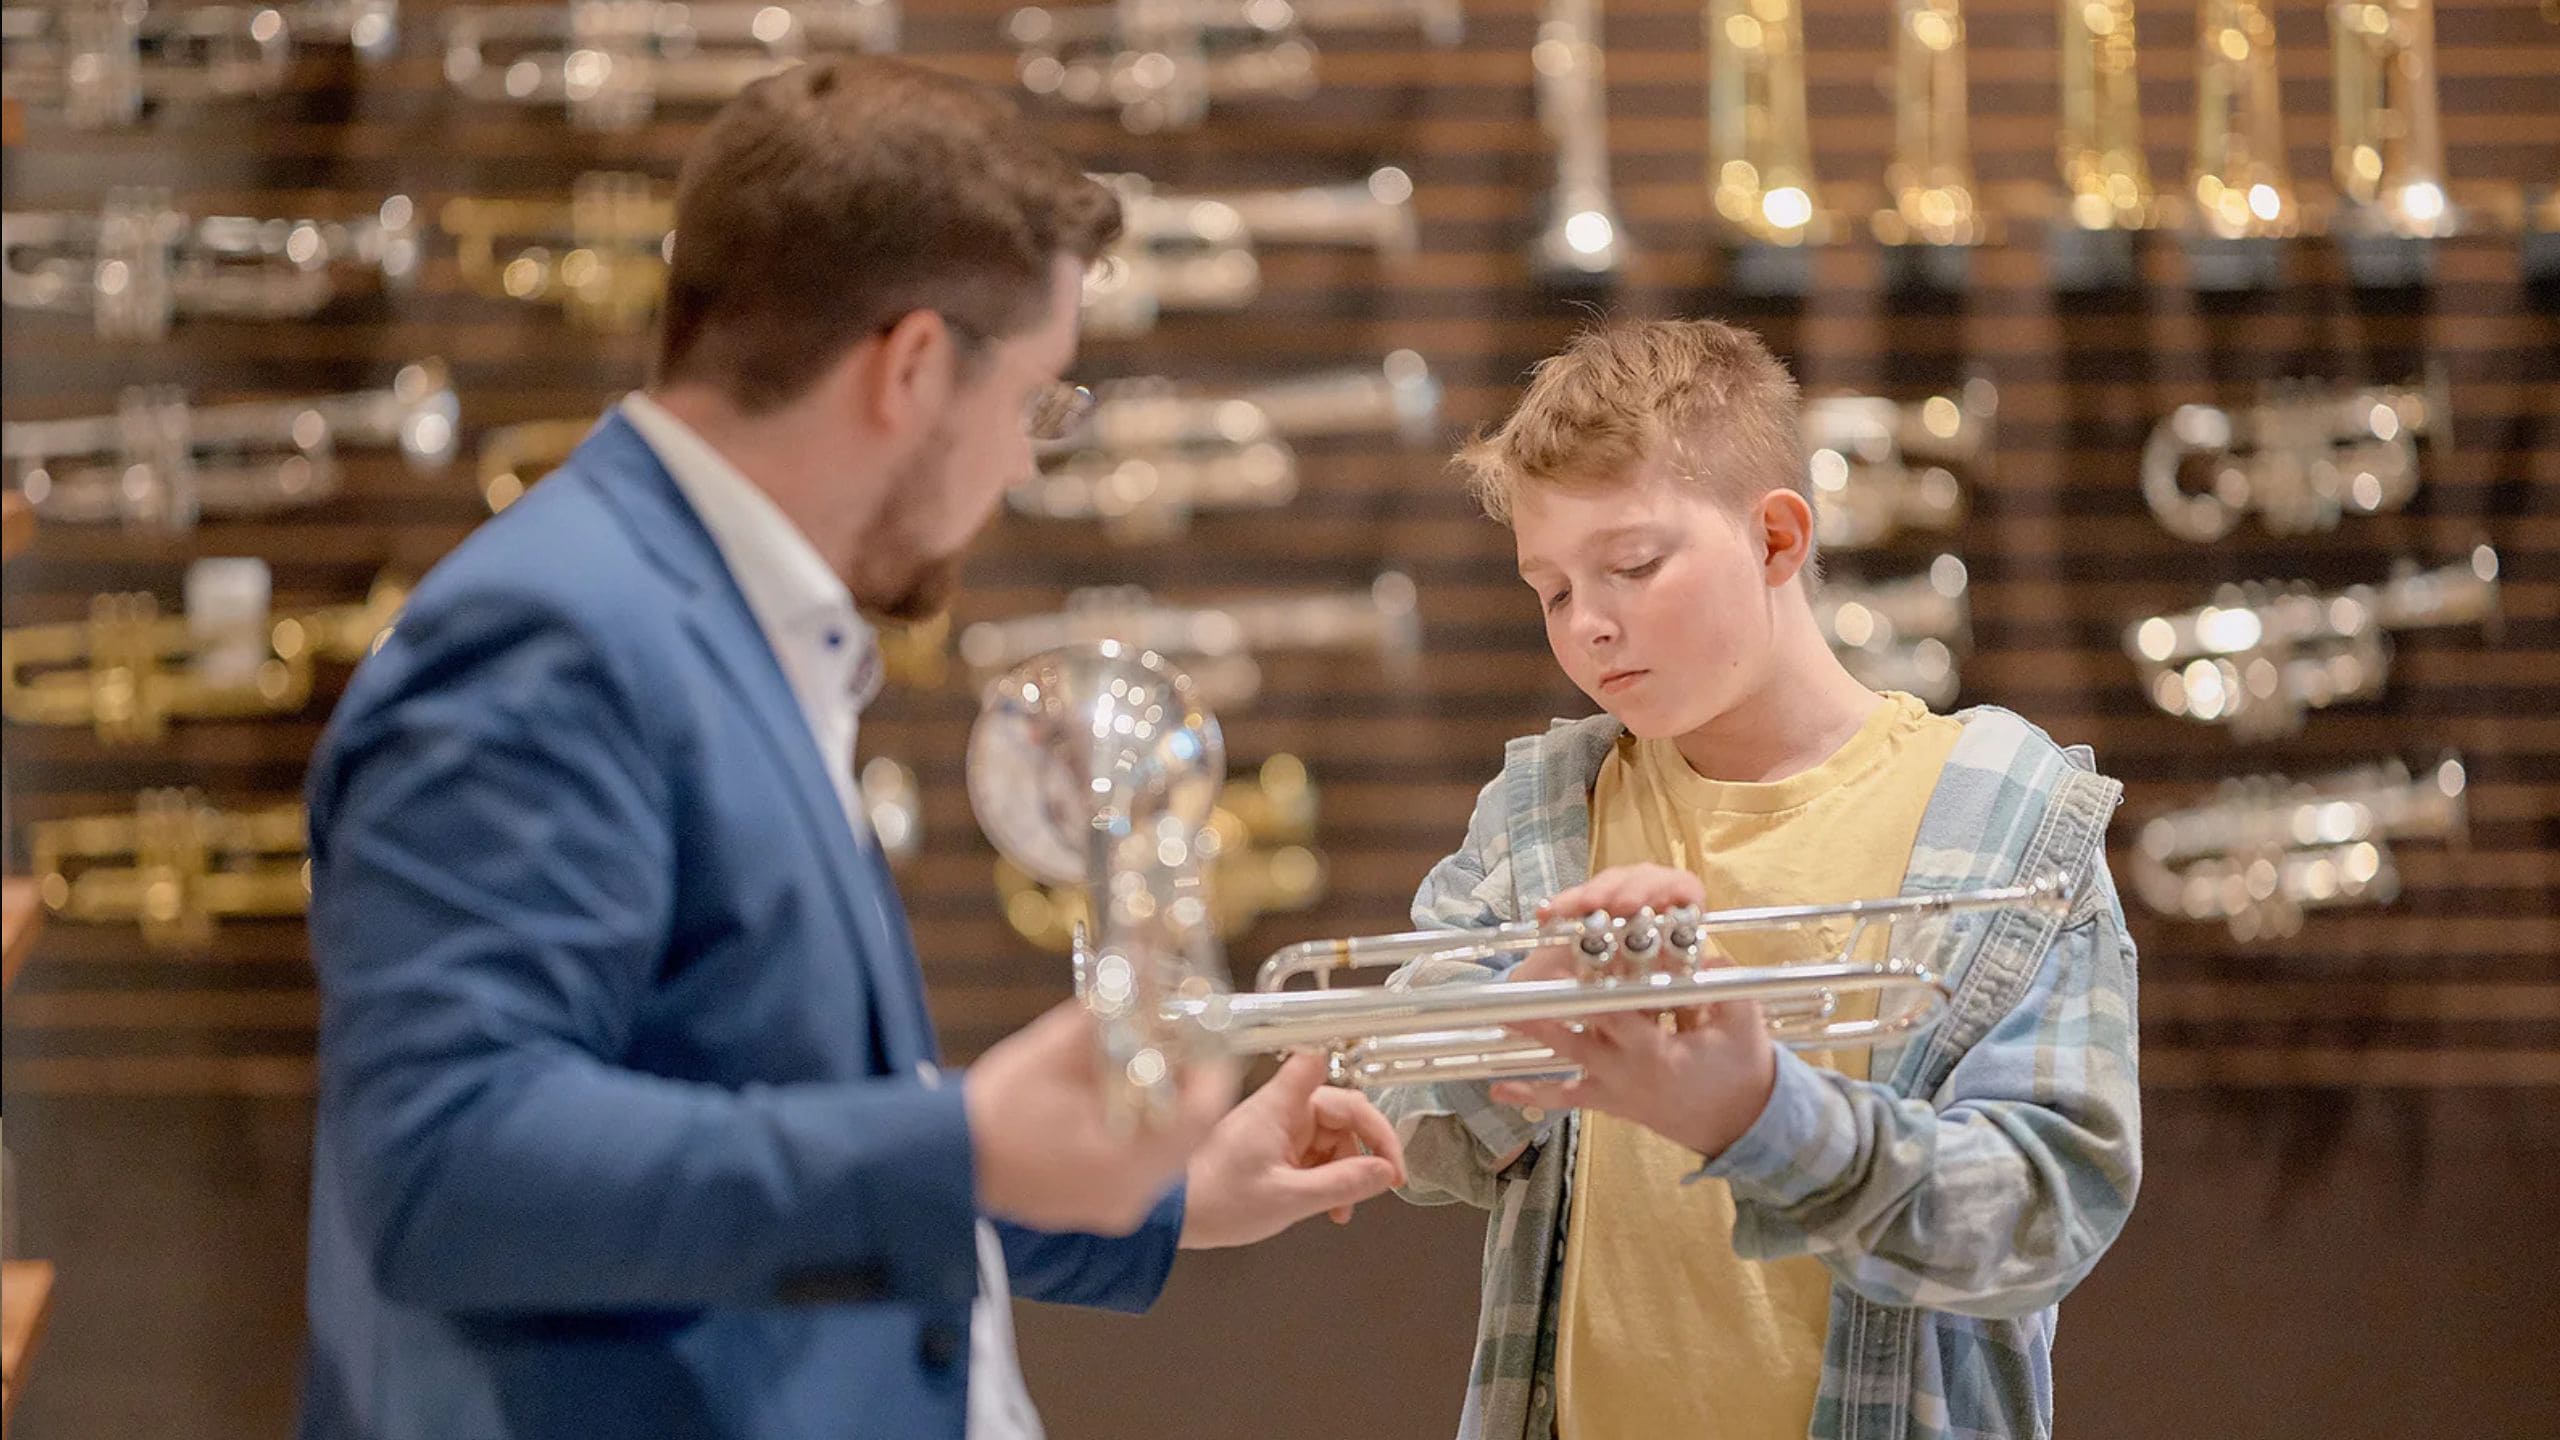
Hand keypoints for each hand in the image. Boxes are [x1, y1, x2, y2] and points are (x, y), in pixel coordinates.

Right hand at [966, 999, 1239, 1235]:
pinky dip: (1143, 1132)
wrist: (941, 1167)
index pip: (1202, 1114)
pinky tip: (1118, 1102)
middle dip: (1190, 1083)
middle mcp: (1131, 1194)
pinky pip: (1142, 1168)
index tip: (1206, 1033)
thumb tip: (1144, 974)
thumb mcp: (1051, 1051)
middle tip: (1180, 1042)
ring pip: (1169, 1152)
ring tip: (1147, 1064)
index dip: (1212, 1068)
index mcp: (1125, 1160)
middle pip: (1190, 1133)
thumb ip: (1106, 1016)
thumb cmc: (990, 1111)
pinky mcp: (1100, 1210)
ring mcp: (1116, 1208)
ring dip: (1167, 1107)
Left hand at [1178, 1052, 1407, 1249]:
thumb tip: (1383, 1173)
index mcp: (1279, 1106)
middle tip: (1386, 1179)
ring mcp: (1277, 1128)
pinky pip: (1315, 1154)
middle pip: (1342, 1110)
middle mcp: (1280, 1110)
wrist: (1173, 1217)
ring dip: (1349, 1169)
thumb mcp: (1288, 1198)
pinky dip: (1329, 1177)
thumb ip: (1341, 1183)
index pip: (1323, 1067)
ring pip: (1332, 1136)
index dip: (1356, 1078)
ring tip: (1345, 1207)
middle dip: (1366, 1146)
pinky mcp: (1273, 1148)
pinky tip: (1331, 1206)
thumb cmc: (1216, 1201)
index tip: (1385, 1128)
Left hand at [1490, 865, 1776, 1161]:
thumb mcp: (1743, 1023)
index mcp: (1655, 1051)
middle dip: (1546, 1011)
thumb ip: (1723, 984)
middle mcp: (1625, 1070)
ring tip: (1499, 1020)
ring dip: (1532, 1037)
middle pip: (1576, 1034)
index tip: (1568, 960)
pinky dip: (1531, 1093)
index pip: (1616, 1011)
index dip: (1591, 985)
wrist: (1741, 1126)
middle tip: (1514, 989)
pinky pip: (1565, 1098)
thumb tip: (1705, 947)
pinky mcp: (1607, 1102)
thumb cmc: (1743, 1070)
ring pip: (1563, 1060)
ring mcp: (1612, 1088)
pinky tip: (1499, 1088)